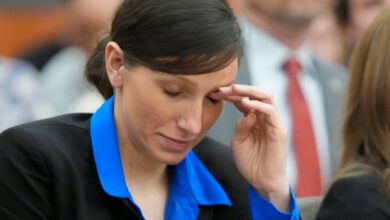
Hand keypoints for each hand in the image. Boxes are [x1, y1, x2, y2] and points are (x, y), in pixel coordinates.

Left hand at [211, 84, 289, 210]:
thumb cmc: (250, 162)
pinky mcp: (279, 130)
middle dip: (239, 88)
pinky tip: (245, 104)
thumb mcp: (238, 141)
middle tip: (222, 88)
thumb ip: (241, 125)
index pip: (244, 99)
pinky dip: (258, 105)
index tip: (214, 93)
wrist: (262, 181)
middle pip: (256, 93)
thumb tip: (245, 110)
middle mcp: (265, 117)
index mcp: (254, 119)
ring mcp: (273, 122)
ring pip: (266, 96)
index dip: (230, 95)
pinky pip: (271, 111)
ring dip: (249, 91)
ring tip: (233, 90)